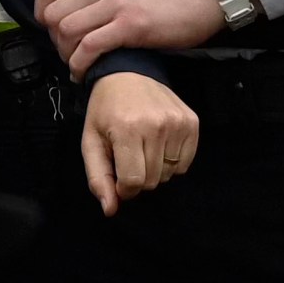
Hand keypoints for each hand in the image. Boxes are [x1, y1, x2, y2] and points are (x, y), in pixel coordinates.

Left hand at [36, 0, 225, 76]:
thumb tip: (72, 15)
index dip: (42, 12)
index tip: (53, 29)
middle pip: (53, 14)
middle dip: (54, 40)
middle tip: (69, 53)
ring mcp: (115, 4)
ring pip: (67, 31)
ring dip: (66, 55)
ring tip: (77, 64)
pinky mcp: (130, 26)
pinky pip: (90, 47)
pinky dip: (80, 66)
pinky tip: (85, 74)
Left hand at [80, 73, 198, 215]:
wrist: (127, 72)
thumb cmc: (105, 110)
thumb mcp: (91, 141)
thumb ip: (98, 177)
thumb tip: (110, 210)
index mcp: (127, 129)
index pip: (134, 182)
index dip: (125, 188)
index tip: (118, 177)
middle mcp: (156, 125)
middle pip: (152, 180)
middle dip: (139, 177)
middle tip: (129, 157)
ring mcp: (177, 122)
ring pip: (170, 174)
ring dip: (155, 169)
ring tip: (143, 147)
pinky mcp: (192, 121)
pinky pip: (185, 163)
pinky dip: (172, 161)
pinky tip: (159, 144)